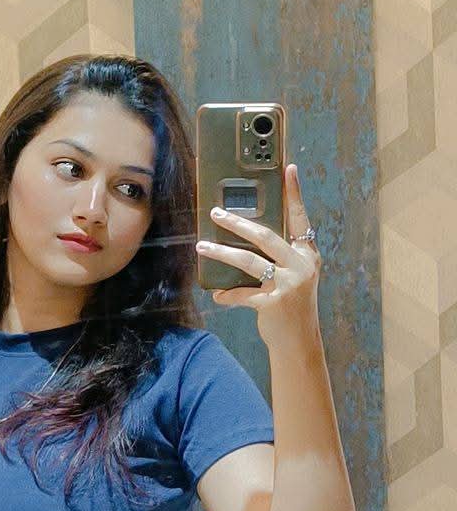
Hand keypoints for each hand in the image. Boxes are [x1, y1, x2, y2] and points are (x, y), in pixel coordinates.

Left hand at [195, 163, 321, 350]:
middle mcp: (301, 265)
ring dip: (221, 253)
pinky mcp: (274, 303)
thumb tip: (244, 235)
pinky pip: (242, 294)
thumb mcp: (294, 276)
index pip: (299, 218)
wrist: (299, 341)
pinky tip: (217, 294)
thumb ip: (279, 256)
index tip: (288, 168)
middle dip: (237, 222)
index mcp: (307, 254)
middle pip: (265, 236)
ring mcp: (289, 284)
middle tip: (216, 212)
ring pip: (248, 261)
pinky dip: (227, 294)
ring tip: (202, 246)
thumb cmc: (291, 305)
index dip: (294, 193)